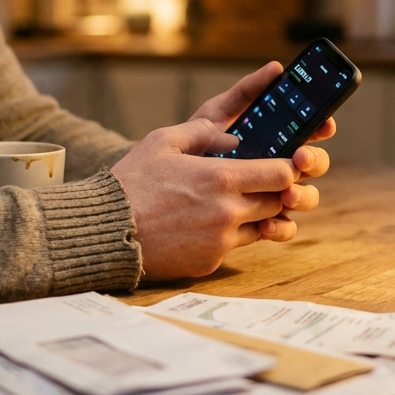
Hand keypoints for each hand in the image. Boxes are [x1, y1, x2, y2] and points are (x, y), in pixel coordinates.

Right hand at [111, 62, 334, 279]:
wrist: (108, 233)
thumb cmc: (132, 183)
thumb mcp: (161, 142)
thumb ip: (201, 132)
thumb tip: (233, 137)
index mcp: (221, 178)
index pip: (282, 174)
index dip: (287, 168)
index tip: (280, 164)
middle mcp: (228, 212)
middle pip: (278, 202)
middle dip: (272, 192)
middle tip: (255, 183)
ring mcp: (222, 241)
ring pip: (261, 226)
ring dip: (253, 215)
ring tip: (225, 203)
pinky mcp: (211, 262)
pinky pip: (235, 246)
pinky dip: (228, 236)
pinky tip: (202, 225)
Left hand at [189, 62, 333, 242]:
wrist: (162, 183)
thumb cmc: (194, 143)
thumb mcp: (216, 114)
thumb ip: (245, 92)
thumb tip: (276, 68)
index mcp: (276, 139)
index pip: (310, 131)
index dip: (322, 126)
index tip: (323, 123)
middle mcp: (280, 168)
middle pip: (313, 164)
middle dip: (314, 161)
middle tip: (300, 158)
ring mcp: (273, 195)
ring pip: (304, 197)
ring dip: (303, 196)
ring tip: (287, 194)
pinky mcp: (260, 221)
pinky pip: (283, 227)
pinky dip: (281, 227)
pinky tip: (268, 224)